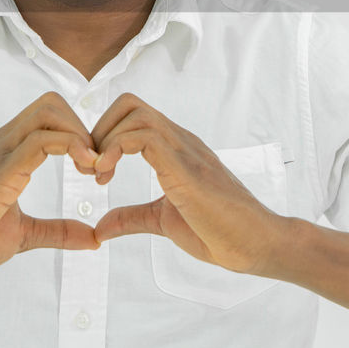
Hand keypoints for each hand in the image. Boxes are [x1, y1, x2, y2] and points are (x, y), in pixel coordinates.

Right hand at [0, 91, 101, 280]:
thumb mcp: (24, 235)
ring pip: (47, 114)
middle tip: (96, 164)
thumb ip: (57, 231)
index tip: (95, 166)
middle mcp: (2, 144)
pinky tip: (83, 169)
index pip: (48, 115)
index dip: (79, 133)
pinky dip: (69, 147)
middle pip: (51, 104)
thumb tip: (92, 237)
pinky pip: (37, 143)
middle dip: (83, 127)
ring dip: (79, 135)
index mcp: (7, 152)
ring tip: (91, 168)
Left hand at [89, 92, 281, 274]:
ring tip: (100, 174)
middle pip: (129, 103)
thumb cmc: (219, 231)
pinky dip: (117, 149)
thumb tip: (100, 227)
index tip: (96, 170)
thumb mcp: (163, 221)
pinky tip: (109, 174)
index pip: (133, 114)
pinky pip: (145, 136)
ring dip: (106, 139)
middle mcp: (179, 141)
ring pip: (135, 113)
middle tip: (92, 167)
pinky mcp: (185, 167)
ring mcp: (184, 150)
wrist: (256, 245)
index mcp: (174, 149)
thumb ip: (132, 217)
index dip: (105, 134)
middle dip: (100, 129)